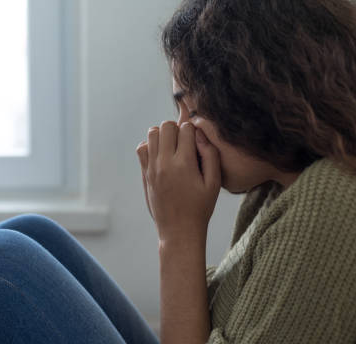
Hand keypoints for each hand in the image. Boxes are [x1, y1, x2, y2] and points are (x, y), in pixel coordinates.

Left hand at [136, 121, 220, 241]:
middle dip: (177, 129)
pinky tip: (162, 157)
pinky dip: (150, 146)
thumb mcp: (214, 183)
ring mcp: (152, 168)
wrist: (179, 230)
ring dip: (163, 136)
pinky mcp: (144, 174)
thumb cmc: (200, 208)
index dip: (194, 132)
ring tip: (173, 149)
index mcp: (184, 163)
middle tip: (185, 144)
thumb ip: (210, 155)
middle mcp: (165, 163)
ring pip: (151, 133)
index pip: (186, 128)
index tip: (197, 144)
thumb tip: (199, 134)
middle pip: (166, 126)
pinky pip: (141, 148)